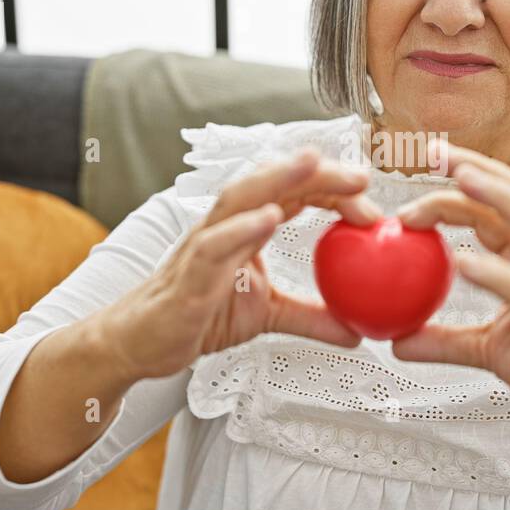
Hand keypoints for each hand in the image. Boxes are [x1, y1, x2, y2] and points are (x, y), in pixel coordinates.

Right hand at [97, 147, 381, 381]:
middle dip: (314, 172)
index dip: (331, 189)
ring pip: (237, 200)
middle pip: (270, 183)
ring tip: (312, 166)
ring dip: (276, 180)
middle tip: (360, 175)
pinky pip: (212, 248)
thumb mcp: (266, 315)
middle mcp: (223, 226)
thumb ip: (311, 317)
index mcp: (244, 228)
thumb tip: (356, 331)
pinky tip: (267, 219)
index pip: (292, 195)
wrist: (140, 344)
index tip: (369, 200)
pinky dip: (240, 230)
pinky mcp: (186, 278)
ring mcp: (202, 247)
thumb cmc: (197, 315)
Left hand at [392, 139, 509, 449]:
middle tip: (435, 153)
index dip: (465, 178)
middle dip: (479, 169)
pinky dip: (495, 273)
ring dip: (499, 198)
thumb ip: (444, 340)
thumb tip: (399, 340)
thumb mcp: (488, 350)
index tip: (428, 161)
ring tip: (460, 180)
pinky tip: (463, 262)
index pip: (497, 206)